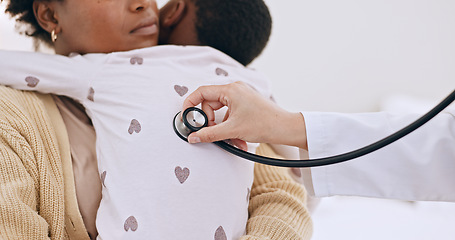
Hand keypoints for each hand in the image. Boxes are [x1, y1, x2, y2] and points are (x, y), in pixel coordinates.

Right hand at [182, 82, 307, 148]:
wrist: (286, 128)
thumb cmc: (264, 124)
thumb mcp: (232, 130)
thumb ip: (209, 134)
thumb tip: (193, 137)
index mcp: (230, 90)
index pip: (202, 92)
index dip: (190, 104)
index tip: (186, 116)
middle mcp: (235, 90)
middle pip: (210, 104)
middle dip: (210, 122)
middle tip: (212, 133)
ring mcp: (241, 97)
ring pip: (222, 113)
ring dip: (223, 129)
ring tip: (233, 141)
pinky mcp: (246, 105)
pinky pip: (231, 116)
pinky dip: (232, 128)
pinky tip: (240, 141)